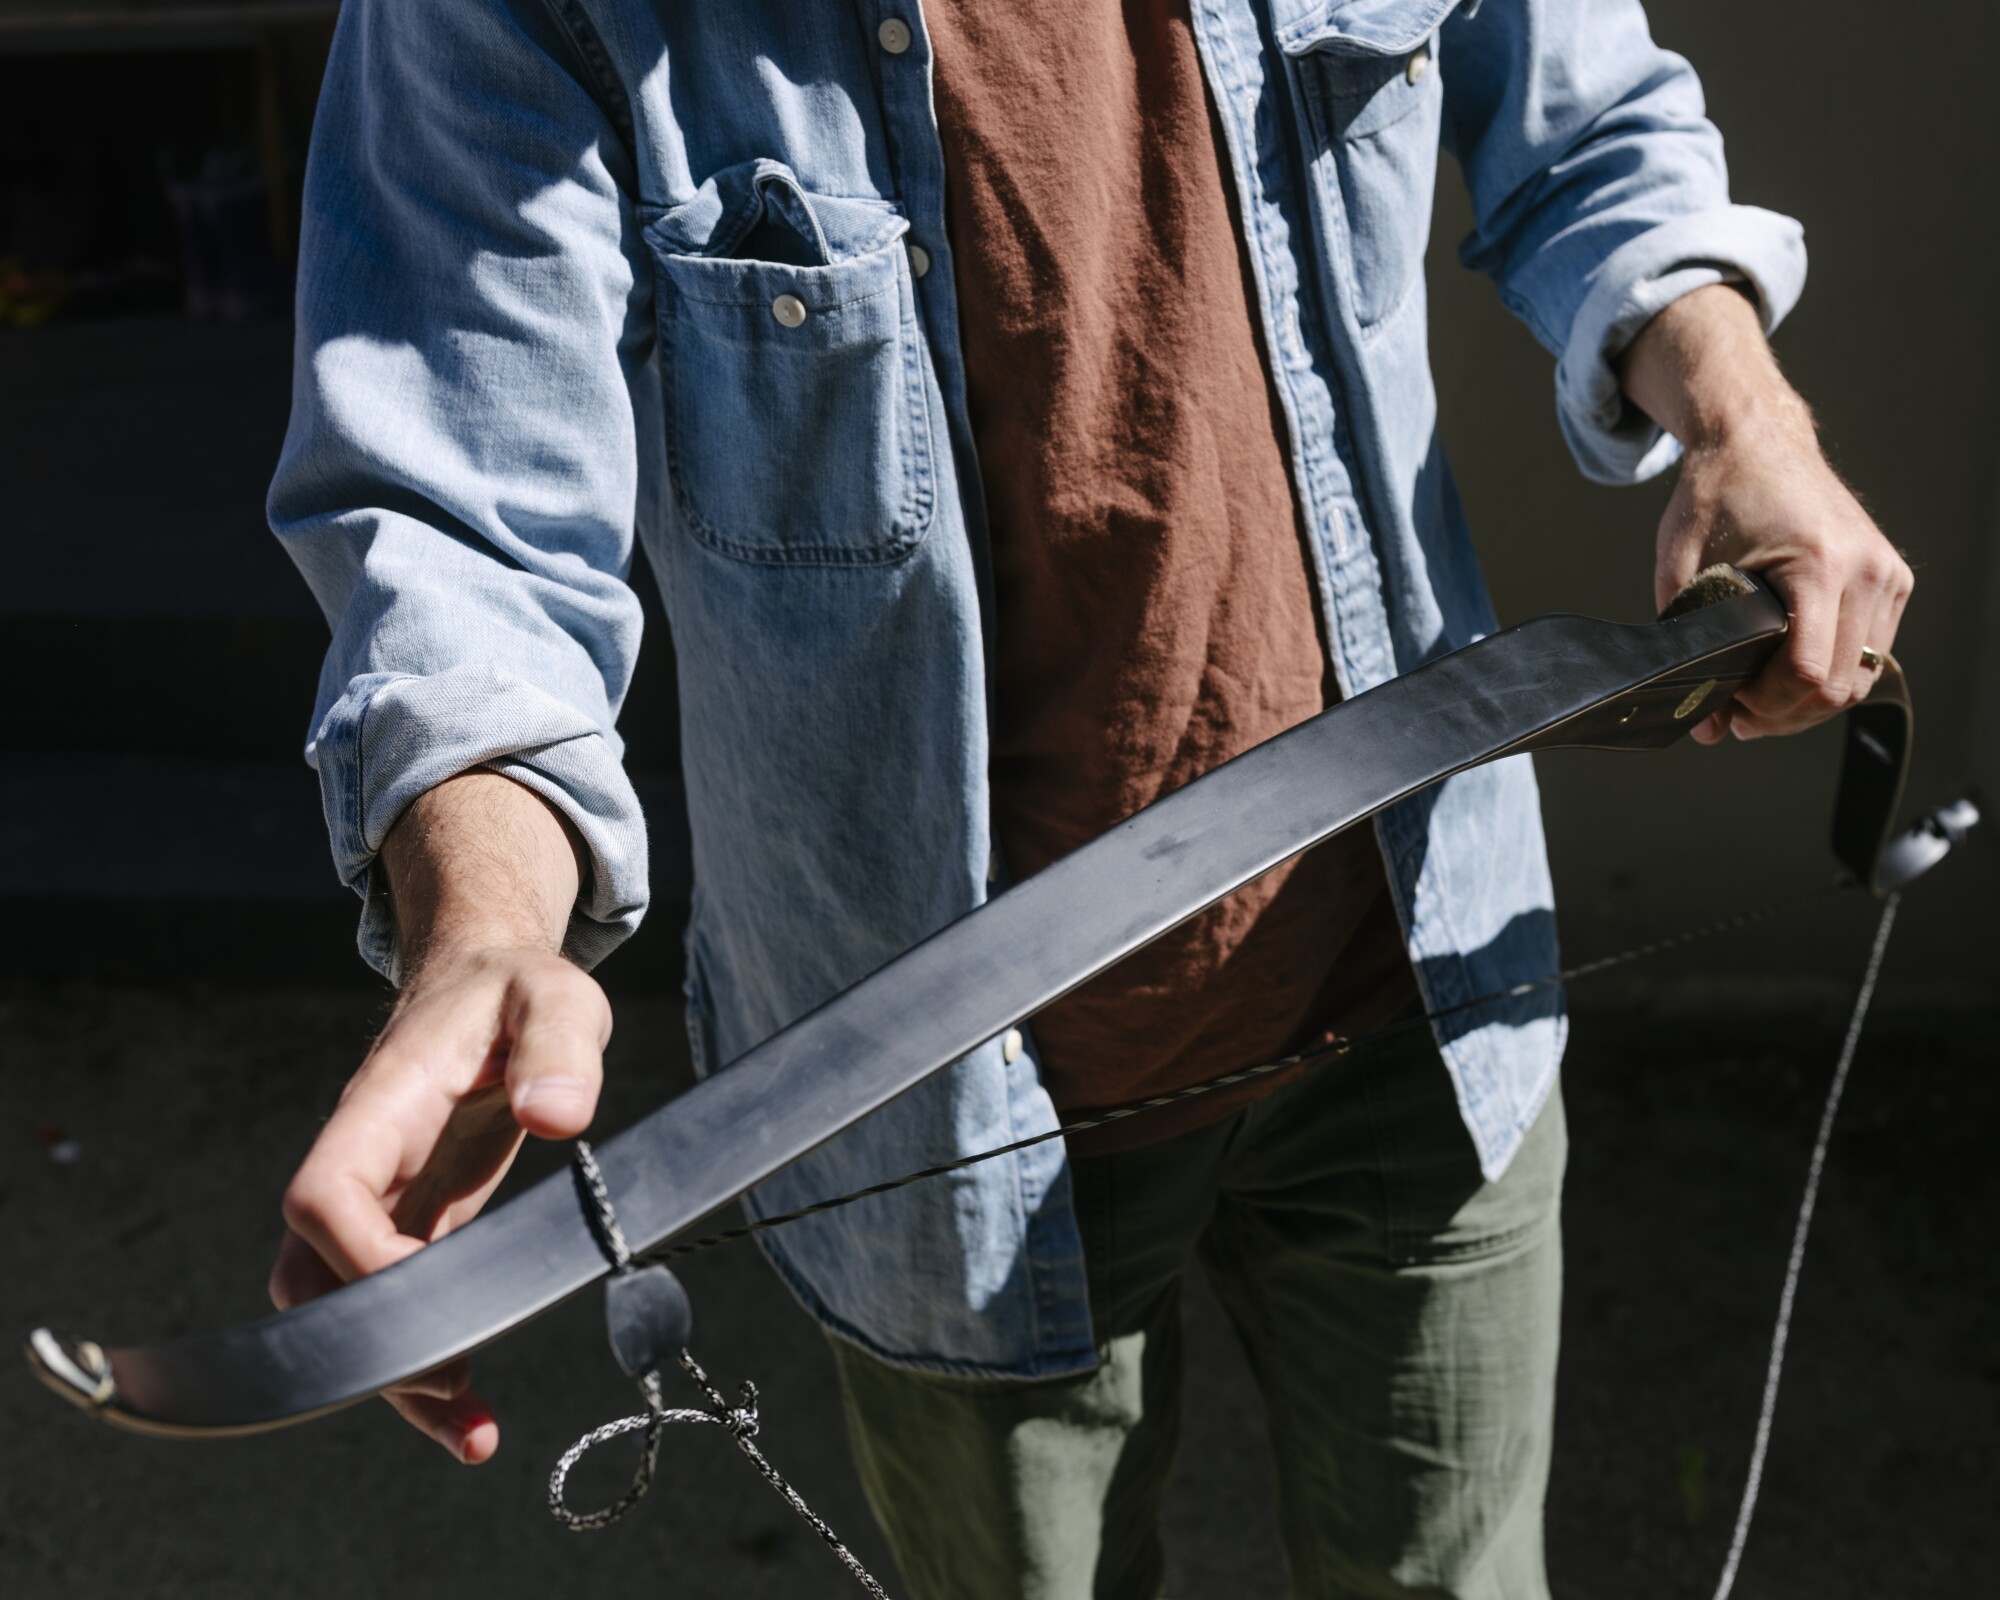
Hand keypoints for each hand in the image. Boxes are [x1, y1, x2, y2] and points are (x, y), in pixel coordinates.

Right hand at [267, 773, 605, 1462]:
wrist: (488, 980)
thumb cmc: (517, 989)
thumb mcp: (556, 997)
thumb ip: (561, 1049)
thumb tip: (558, 1116)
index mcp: (381, 1108)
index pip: (322, 1195)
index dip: (358, 1255)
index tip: (431, 1288)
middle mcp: (365, 1161)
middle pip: (314, 1275)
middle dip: (374, 1344)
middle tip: (457, 1393)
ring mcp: (384, 1198)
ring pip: (348, 1306)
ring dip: (398, 1374)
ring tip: (473, 1433)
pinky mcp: (416, 1221)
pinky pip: (400, 1302)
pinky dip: (428, 1356)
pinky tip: (472, 1410)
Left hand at [1622, 285, 1913, 744]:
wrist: (1756, 441)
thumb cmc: (1715, 497)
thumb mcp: (1679, 570)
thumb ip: (1689, 649)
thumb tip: (1705, 727)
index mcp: (1819, 563)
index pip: (1806, 671)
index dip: (1765, 707)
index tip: (1729, 709)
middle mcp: (1868, 570)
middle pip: (1838, 684)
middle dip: (1784, 715)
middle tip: (1738, 718)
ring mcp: (1888, 574)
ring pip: (1862, 676)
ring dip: (1811, 703)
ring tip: (1760, 702)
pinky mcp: (1893, 578)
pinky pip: (1871, 652)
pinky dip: (1833, 674)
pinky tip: (1787, 676)